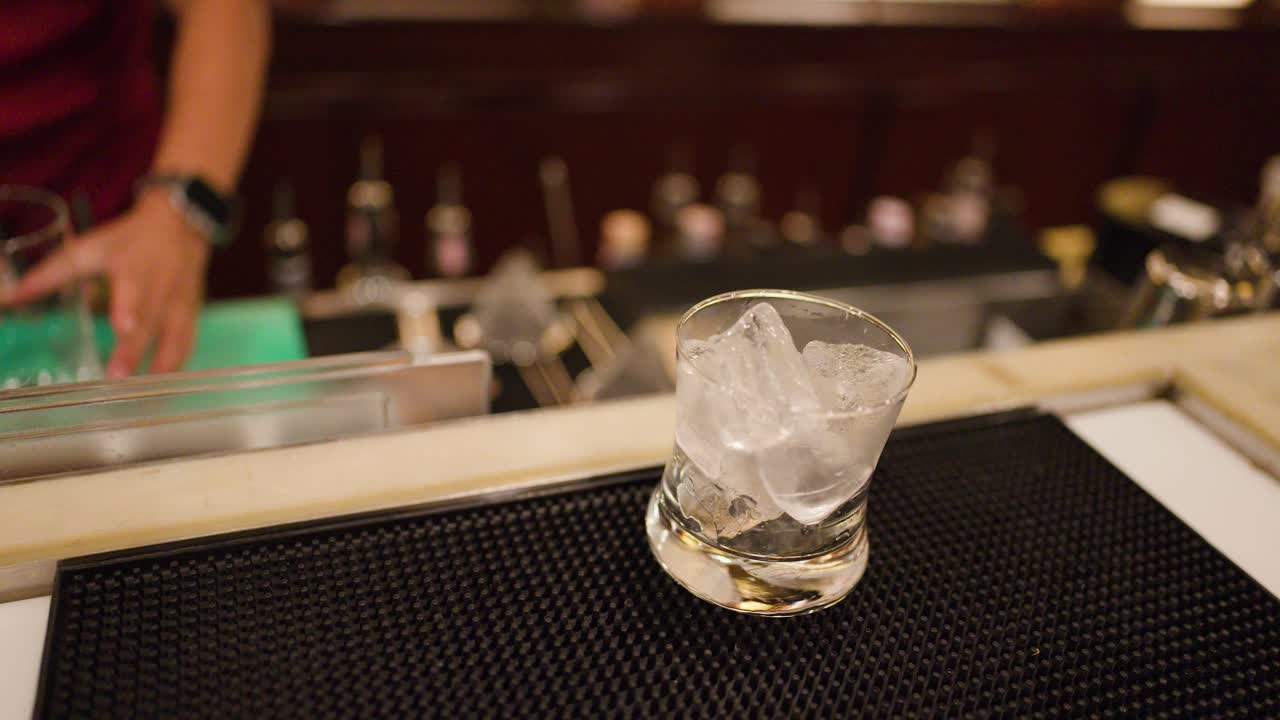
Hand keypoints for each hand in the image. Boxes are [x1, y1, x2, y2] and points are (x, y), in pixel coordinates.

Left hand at [1, 191, 209, 377]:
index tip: (124, 327)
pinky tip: (162, 386)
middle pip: (150, 323)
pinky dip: (174, 366)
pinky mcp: (191, 315)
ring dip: (158, 367)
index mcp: (135, 268)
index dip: (129, 308)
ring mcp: (180, 304)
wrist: (180, 227)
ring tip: (141, 396)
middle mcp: (161, 288)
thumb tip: (10, 296)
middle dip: (135, 351)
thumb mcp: (90, 248)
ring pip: (173, 339)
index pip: (133, 289)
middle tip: (117, 377)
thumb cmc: (130, 240)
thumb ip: (52, 273)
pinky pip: (185, 345)